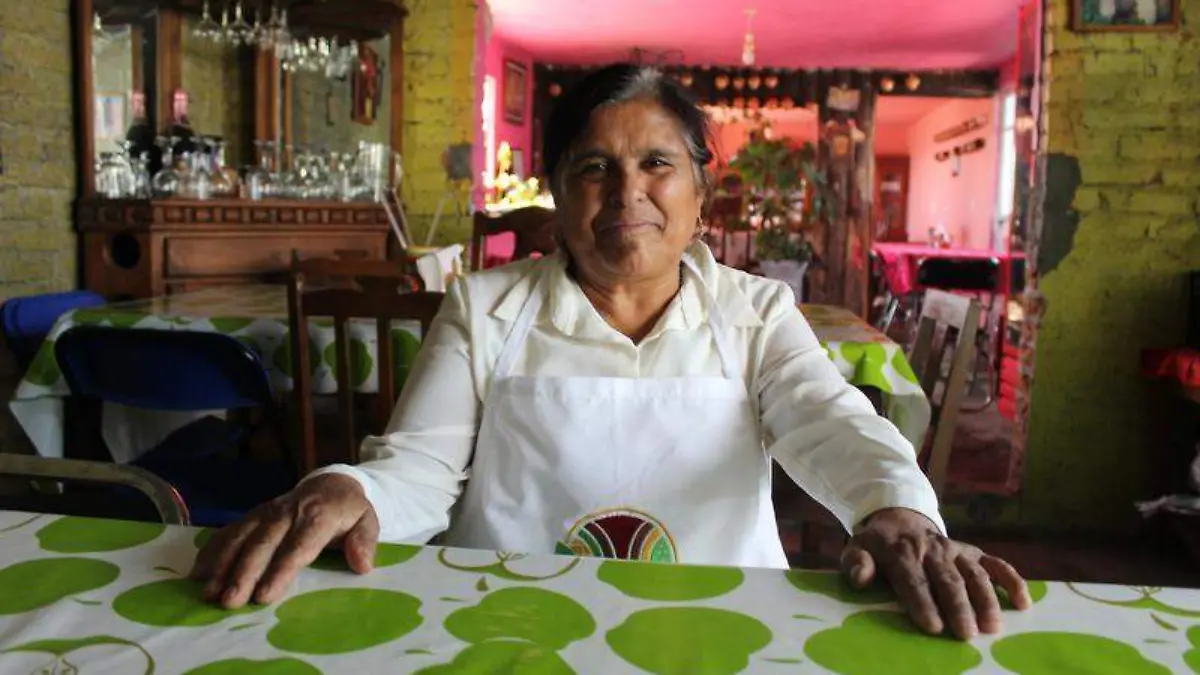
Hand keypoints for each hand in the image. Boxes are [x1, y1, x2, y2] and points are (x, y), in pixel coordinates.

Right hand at [190, 473, 378, 608]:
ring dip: (221, 564)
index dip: (279, 571)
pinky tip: (197, 573)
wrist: (332, 483)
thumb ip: (365, 542)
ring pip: (240, 537)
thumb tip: (362, 564)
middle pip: (262, 544)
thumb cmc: (349, 511)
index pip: (298, 546)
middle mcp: (287, 512)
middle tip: (229, 601)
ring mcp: (266, 512)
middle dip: (243, 573)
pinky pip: (229, 531)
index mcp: (318, 516)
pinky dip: (211, 550)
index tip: (263, 596)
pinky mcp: (253, 515)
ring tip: (207, 592)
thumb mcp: (367, 522)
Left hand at [840, 507, 1030, 639]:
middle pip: (947, 580)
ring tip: (992, 627)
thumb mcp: (856, 548)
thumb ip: (856, 563)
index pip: (913, 579)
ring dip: (986, 600)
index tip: (931, 626)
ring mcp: (955, 550)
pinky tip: (1023, 602)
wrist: (899, 517)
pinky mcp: (972, 552)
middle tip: (966, 634)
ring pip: (974, 574)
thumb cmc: (877, 545)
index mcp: (901, 551)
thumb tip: (860, 578)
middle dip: (957, 607)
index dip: (922, 603)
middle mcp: (932, 549)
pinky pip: (996, 564)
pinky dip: (1012, 581)